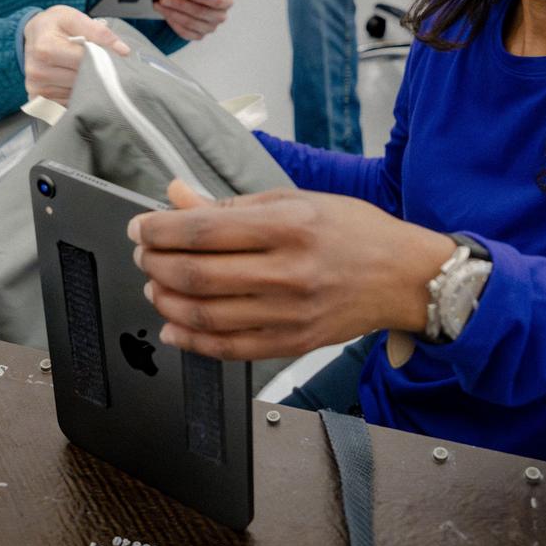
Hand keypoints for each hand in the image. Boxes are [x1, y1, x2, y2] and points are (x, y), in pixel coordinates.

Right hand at [23, 5, 130, 103]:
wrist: (34, 33)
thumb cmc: (54, 24)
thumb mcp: (74, 17)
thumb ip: (99, 32)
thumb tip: (123, 51)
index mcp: (45, 48)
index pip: (84, 61)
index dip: (100, 59)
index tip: (108, 56)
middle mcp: (38, 71)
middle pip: (81, 79)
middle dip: (95, 72)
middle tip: (98, 63)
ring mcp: (37, 88)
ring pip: (77, 94)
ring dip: (86, 85)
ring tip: (84, 70)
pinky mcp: (38, 100)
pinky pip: (68, 103)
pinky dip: (76, 94)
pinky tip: (75, 81)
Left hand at [128, 180, 454, 359]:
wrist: (404, 276)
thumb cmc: (352, 230)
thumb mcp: (294, 199)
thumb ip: (231, 205)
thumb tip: (176, 196)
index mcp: (288, 225)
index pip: (204, 231)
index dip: (160, 230)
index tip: (140, 227)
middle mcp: (289, 271)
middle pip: (197, 275)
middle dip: (156, 264)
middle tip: (144, 255)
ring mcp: (291, 313)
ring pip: (206, 316)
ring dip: (166, 302)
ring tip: (155, 286)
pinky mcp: (293, 343)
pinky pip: (229, 349)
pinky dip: (192, 340)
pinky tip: (174, 327)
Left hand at [154, 0, 232, 41]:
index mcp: (226, 0)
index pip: (219, 0)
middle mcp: (220, 16)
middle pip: (200, 12)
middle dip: (180, 4)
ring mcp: (210, 27)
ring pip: (190, 23)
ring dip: (172, 13)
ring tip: (159, 4)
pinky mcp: (199, 35)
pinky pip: (185, 32)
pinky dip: (173, 22)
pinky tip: (165, 14)